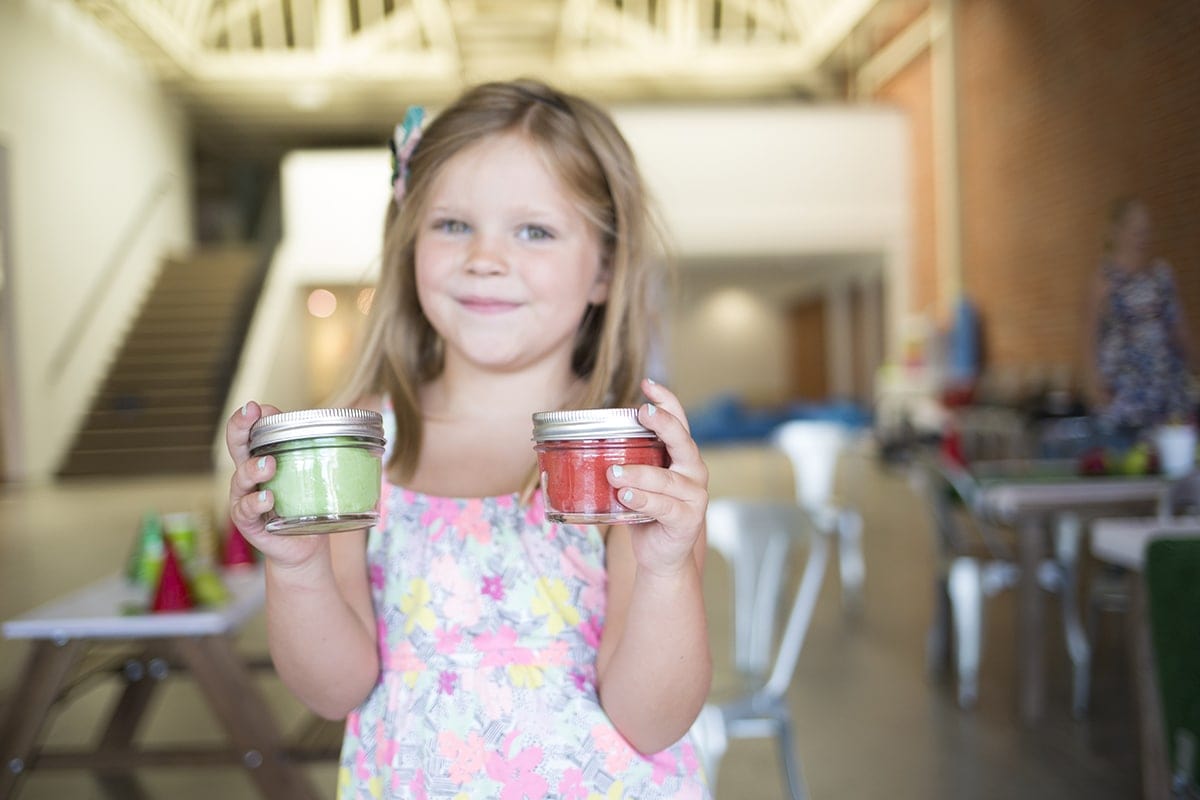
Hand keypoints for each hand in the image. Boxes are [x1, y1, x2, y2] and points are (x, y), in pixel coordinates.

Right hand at [226, 401, 327, 569]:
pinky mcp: (249, 522)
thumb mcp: (312, 476)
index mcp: (261, 459)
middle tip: (251, 414)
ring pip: (241, 478)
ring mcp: (245, 498)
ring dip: (253, 468)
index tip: (258, 407)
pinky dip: (256, 502)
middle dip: (239, 427)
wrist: (305, 545)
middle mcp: (248, 476)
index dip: (248, 418)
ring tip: (269, 464)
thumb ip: (319, 455)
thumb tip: (344, 425)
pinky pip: (246, 510)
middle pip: (235, 447)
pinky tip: (267, 497)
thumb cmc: (307, 504)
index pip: (249, 432)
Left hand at [605, 379, 707, 576]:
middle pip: (682, 441)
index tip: (648, 384)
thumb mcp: (636, 482)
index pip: (679, 422)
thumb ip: (623, 462)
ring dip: (639, 473)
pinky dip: (644, 501)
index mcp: (682, 457)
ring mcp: (694, 496)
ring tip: (614, 472)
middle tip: (642, 412)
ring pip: (667, 479)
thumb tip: (579, 439)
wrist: (662, 556)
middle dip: (663, 424)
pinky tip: (626, 496)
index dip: (667, 401)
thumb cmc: (646, 513)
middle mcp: (693, 472)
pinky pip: (664, 507)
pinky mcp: (687, 520)